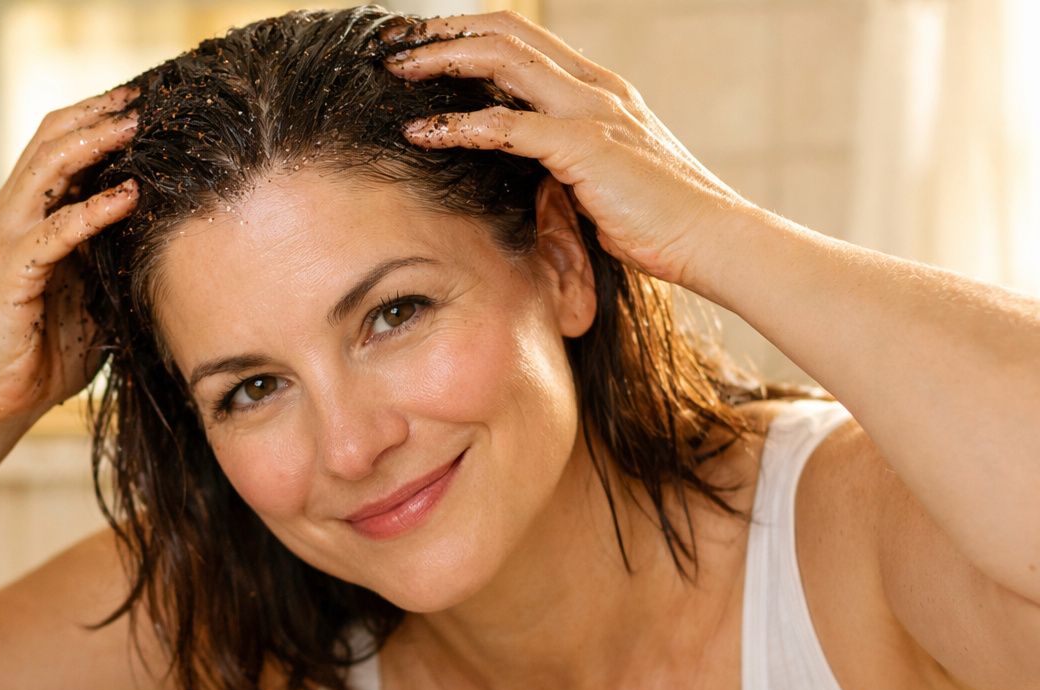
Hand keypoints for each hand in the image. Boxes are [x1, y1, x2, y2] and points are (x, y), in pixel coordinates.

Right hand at [0, 86, 137, 435]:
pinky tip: (130, 196)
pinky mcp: (11, 272)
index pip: (57, 145)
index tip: (146, 105)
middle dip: (99, 115)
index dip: (97, 119)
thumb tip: (165, 236)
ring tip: (137, 126)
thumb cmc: (45, 352)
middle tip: (145, 99)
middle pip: (50, 140)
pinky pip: (57, 230)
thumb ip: (113, 259)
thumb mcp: (91, 294)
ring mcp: (6, 240)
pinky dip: (95, 210)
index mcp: (27, 216)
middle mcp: (10, 217)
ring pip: (48, 168)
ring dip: (95, 144)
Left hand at [387, 11, 750, 290]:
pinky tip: (422, 132)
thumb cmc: (657, 218)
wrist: (711, 238)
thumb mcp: (599, 176)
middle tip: (395, 48)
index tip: (423, 48)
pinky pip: (508, 127)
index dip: (469, 33)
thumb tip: (515, 169)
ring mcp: (591, 111)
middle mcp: (594, 87)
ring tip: (397, 71)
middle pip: (507, 32)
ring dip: (442, 61)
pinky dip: (458, 126)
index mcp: (597, 88)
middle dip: (445, 33)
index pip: (523, 38)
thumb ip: (559, 160)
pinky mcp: (585, 148)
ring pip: (503, 60)